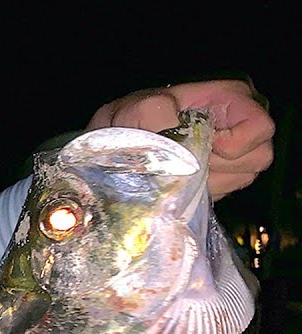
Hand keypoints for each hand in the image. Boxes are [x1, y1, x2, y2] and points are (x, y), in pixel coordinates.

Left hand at [88, 79, 274, 200]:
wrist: (119, 139)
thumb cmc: (132, 117)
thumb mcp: (139, 109)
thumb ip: (158, 117)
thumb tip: (181, 149)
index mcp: (232, 96)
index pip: (259, 127)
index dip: (232, 143)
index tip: (197, 144)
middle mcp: (244, 122)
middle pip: (258, 157)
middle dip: (217, 164)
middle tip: (184, 160)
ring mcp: (240, 150)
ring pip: (244, 177)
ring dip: (209, 179)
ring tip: (180, 168)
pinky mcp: (228, 174)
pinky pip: (229, 191)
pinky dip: (204, 190)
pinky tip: (182, 178)